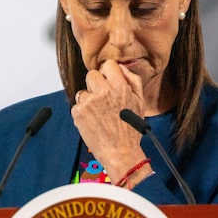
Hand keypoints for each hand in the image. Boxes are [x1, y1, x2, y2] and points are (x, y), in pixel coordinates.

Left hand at [71, 60, 149, 183]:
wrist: (120, 152)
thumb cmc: (130, 130)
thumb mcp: (139, 102)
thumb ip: (132, 80)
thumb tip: (121, 68)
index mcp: (120, 87)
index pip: (107, 65)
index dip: (107, 73)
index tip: (107, 81)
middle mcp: (103, 92)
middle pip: (92, 75)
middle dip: (96, 85)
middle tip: (102, 99)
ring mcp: (89, 102)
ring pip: (83, 91)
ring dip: (88, 100)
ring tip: (99, 115)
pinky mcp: (79, 112)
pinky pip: (77, 106)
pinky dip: (83, 113)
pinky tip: (93, 122)